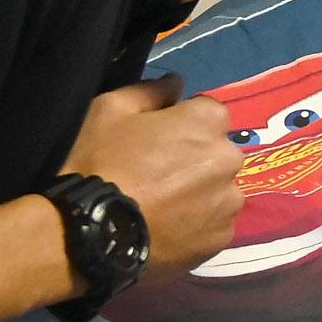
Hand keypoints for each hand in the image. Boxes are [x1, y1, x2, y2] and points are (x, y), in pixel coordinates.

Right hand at [62, 75, 242, 279]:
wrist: (91, 234)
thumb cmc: (99, 163)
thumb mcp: (110, 110)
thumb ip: (150, 91)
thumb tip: (176, 84)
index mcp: (208, 121)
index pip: (206, 112)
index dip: (181, 124)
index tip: (155, 140)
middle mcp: (229, 158)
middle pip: (216, 152)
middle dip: (194, 158)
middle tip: (155, 175)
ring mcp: (229, 201)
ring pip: (219, 189)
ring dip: (199, 192)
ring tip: (161, 206)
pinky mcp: (222, 237)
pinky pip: (214, 223)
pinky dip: (197, 224)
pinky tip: (168, 227)